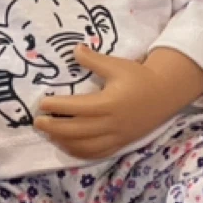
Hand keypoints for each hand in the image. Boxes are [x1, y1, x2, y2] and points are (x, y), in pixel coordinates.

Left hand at [35, 47, 202, 160]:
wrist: (165, 93)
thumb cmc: (139, 77)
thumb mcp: (116, 65)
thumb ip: (94, 59)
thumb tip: (74, 49)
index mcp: (110, 103)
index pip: (78, 108)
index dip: (58, 107)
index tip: (42, 103)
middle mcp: (112, 123)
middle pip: (77, 130)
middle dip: (55, 128)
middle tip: (38, 122)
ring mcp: (117, 136)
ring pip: (85, 145)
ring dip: (64, 142)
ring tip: (49, 134)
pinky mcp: (121, 143)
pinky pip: (97, 153)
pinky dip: (79, 152)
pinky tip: (67, 146)